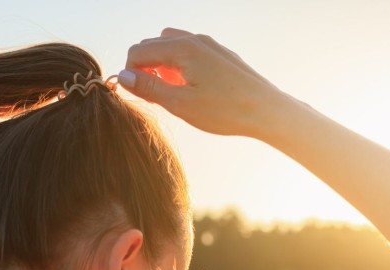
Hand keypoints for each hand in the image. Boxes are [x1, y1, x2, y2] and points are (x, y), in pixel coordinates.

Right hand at [119, 29, 287, 138]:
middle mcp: (195, 40)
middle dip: (144, 67)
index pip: (138, 51)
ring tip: (169, 92)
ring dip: (161, 65)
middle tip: (151, 95)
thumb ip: (149, 88)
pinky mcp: (220, 55)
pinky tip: (189, 88)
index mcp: (182, 49)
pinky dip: (179, 65)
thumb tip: (123, 76)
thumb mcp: (180, 103)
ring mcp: (209, 45)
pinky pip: (189, 52)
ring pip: (171, 45)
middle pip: (153, 44)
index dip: (130, 73)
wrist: (266, 110)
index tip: (136, 95)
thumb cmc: (225, 110)